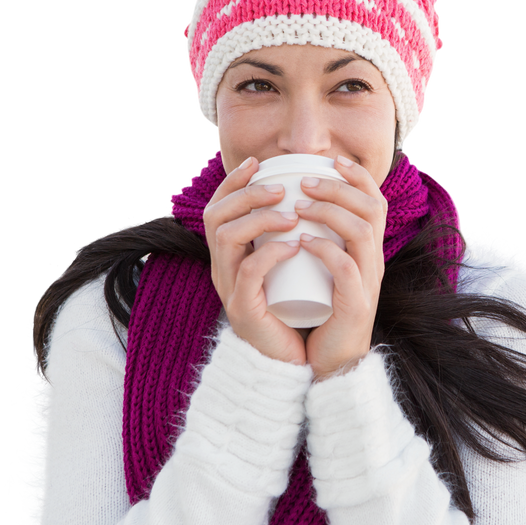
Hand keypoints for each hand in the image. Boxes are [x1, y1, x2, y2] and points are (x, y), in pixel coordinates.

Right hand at [202, 156, 306, 365]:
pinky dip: (271, 253)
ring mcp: (229, 290)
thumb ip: (289, 237)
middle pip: (215, 217)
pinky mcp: (243, 310)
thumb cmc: (295, 310)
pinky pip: (249, 272)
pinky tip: (295, 245)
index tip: (259, 164)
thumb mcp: (289, 267)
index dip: (233, 182)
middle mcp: (223, 269)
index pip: (218, 208)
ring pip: (226, 238)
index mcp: (231, 256)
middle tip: (280, 188)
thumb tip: (309, 198)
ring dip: (259, 218)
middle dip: (246, 194)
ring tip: (291, 214)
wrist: (292, 361)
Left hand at [294, 156, 387, 379]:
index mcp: (368, 251)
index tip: (331, 160)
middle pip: (372, 209)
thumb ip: (320, 242)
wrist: (332, 361)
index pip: (375, 201)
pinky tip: (303, 241)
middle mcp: (374, 262)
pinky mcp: (355, 305)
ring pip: (362, 232)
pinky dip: (325, 249)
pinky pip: (346, 268)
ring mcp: (368, 283)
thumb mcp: (324, 270)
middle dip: (339, 188)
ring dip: (329, 212)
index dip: (358, 176)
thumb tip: (294, 207)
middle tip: (304, 181)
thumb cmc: (322, 312)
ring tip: (298, 207)